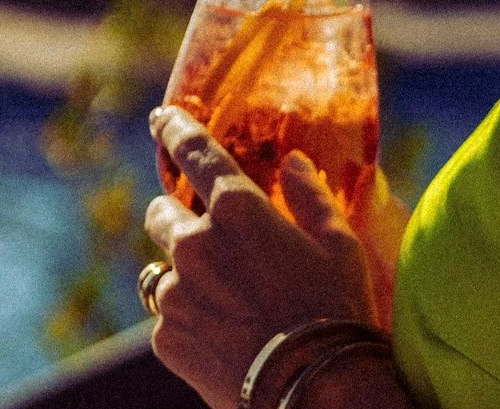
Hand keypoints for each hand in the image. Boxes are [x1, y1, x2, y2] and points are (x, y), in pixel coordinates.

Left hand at [144, 106, 391, 408]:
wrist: (313, 390)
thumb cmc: (335, 309)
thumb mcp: (339, 244)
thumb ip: (311, 196)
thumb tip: (293, 164)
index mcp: (238, 209)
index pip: (195, 154)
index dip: (176, 130)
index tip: (161, 117)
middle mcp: (195, 244)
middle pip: (161, 212)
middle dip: (176, 215)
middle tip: (206, 233)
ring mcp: (176, 293)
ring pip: (162, 267)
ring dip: (182, 270)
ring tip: (221, 293)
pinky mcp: (165, 337)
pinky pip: (168, 315)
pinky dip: (188, 316)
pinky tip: (225, 330)